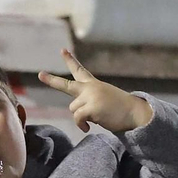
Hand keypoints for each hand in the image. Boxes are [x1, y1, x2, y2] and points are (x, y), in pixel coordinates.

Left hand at [37, 49, 152, 133]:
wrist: (136, 113)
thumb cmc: (120, 109)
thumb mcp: (103, 99)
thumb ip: (87, 100)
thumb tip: (75, 112)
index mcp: (94, 85)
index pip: (80, 70)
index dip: (70, 60)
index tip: (62, 50)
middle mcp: (90, 88)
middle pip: (66, 85)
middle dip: (51, 80)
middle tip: (40, 74)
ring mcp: (90, 97)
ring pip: (73, 109)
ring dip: (81, 117)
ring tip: (97, 117)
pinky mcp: (91, 108)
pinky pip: (77, 119)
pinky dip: (81, 125)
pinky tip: (88, 127)